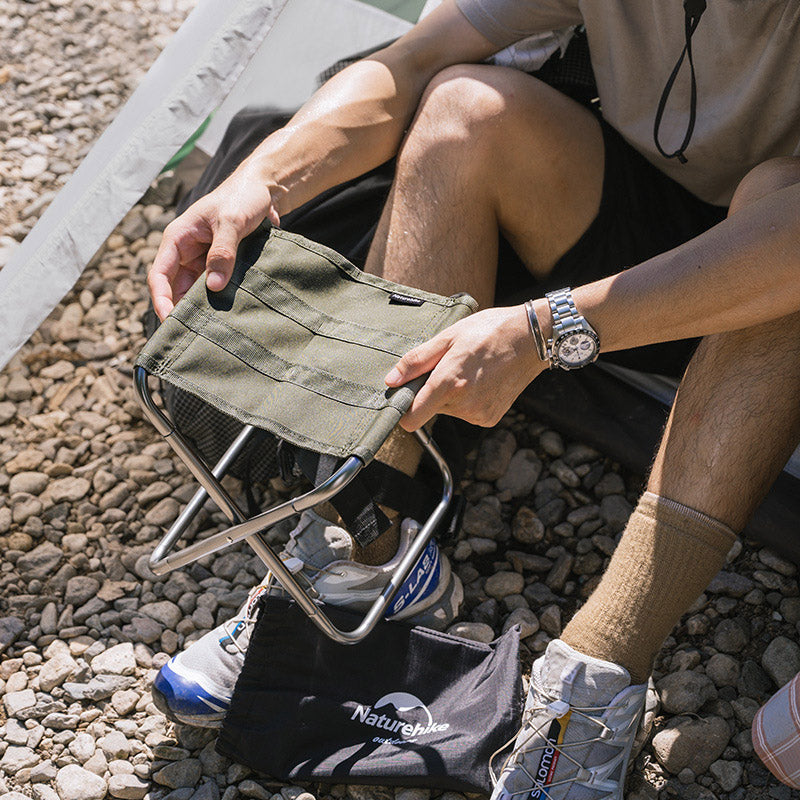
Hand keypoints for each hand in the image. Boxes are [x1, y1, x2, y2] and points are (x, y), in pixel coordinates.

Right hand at [147, 165, 281, 320]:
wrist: (263, 190)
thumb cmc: (242, 198)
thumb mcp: (232, 222)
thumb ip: (223, 252)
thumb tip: (214, 286)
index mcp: (177, 238)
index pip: (159, 275)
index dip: (161, 299)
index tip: (169, 320)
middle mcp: (185, 252)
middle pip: (175, 289)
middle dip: (181, 310)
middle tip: (192, 335)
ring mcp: (201, 261)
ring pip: (194, 292)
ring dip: (201, 308)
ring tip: (210, 330)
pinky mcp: (219, 266)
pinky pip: (213, 288)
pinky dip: (217, 302)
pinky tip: (226, 317)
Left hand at [385, 305, 545, 430]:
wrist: (531, 338)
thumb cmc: (489, 331)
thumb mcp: (448, 337)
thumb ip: (416, 361)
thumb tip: (391, 381)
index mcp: (448, 383)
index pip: (411, 418)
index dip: (404, 409)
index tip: (405, 396)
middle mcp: (463, 404)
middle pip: (429, 411)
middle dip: (431, 393)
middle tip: (448, 367)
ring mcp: (478, 414)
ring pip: (448, 411)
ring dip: (451, 395)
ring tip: (469, 370)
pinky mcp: (490, 419)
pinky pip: (466, 413)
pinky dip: (468, 400)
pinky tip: (481, 381)